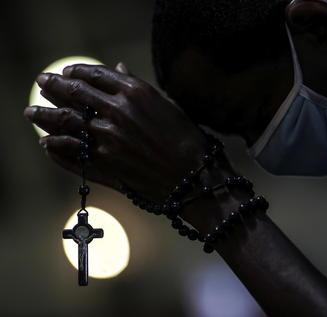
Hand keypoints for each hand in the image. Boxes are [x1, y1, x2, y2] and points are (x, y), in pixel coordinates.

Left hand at [24, 63, 208, 201]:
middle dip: (54, 86)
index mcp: (134, 92)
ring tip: (32, 113)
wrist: (193, 176)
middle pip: (74, 94)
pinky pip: (70, 153)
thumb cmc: (186, 137)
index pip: (95, 74)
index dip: (76, 71)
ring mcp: (107, 139)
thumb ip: (138, 86)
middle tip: (42, 83)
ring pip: (65, 122)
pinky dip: (55, 149)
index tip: (67, 71)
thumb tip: (118, 68)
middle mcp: (117, 112)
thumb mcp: (166, 104)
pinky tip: (47, 144)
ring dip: (45, 116)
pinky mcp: (104, 163)